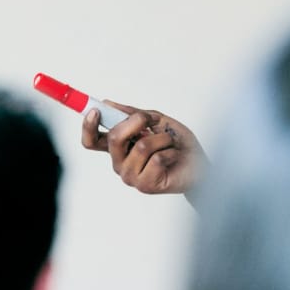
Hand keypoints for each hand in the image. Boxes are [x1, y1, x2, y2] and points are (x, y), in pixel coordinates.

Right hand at [80, 100, 205, 194]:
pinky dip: (170, 152)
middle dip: (136, 122)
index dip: (88, 126)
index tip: (95, 110)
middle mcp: (120, 162)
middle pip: (114, 139)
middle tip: (152, 119)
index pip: (92, 140)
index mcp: (118, 148)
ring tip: (170, 144)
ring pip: (141, 146)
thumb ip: (133, 114)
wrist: (200, 165)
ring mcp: (130, 176)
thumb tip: (108, 104)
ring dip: (162, 139)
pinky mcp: (144, 185)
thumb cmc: (178, 144)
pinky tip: (174, 157)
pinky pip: (156, 159)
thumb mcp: (156, 121)